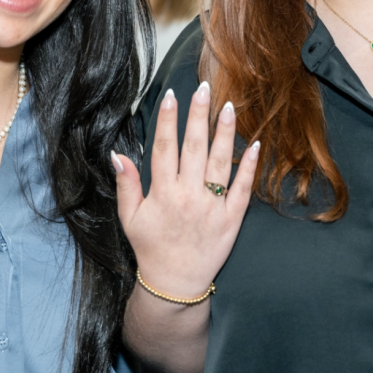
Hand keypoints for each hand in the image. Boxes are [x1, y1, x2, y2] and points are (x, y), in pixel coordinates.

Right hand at [114, 82, 259, 300]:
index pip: (165, 147)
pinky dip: (249, 167)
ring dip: (224, 133)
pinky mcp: (231, 219)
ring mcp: (212, 207)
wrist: (175, 284)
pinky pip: (243, 189)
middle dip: (198, 115)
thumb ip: (126, 185)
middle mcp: (187, 196)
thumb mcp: (130, 218)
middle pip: (194, 147)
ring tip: (229, 107)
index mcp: (162, 193)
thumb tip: (117, 155)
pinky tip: (255, 145)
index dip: (167, 119)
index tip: (171, 95)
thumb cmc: (151, 248)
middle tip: (204, 88)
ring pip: (219, 162)